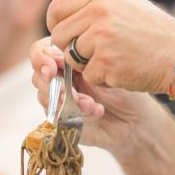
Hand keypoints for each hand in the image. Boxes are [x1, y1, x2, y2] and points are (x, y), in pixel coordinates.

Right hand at [30, 36, 172, 159]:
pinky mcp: (62, 122)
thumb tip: (60, 53)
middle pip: (38, 77)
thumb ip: (81, 58)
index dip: (41, 58)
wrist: (136, 118)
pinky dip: (78, 114)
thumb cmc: (123, 87)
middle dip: (53, 83)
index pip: (39, 52)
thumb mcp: (106, 66)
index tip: (55, 66)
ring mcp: (58, 102)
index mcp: (65, 60)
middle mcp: (58, 79)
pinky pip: (58, 117)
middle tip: (69, 90)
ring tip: (90, 103)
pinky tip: (97, 111)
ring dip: (68, 100)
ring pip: (46, 98)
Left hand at [46, 0, 174, 93]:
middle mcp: (99, 12)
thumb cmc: (156, 34)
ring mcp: (101, 37)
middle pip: (60, 33)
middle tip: (89, 53)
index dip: (55, 21)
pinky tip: (122, 70)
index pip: (59, 4)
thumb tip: (65, 12)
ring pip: (71, 56)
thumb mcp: (127, 5)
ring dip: (86, 64)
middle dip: (68, 47)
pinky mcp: (105, 62)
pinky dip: (102, 78)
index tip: (61, 32)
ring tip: (113, 59)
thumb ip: (96, 5)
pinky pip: (87, 75)